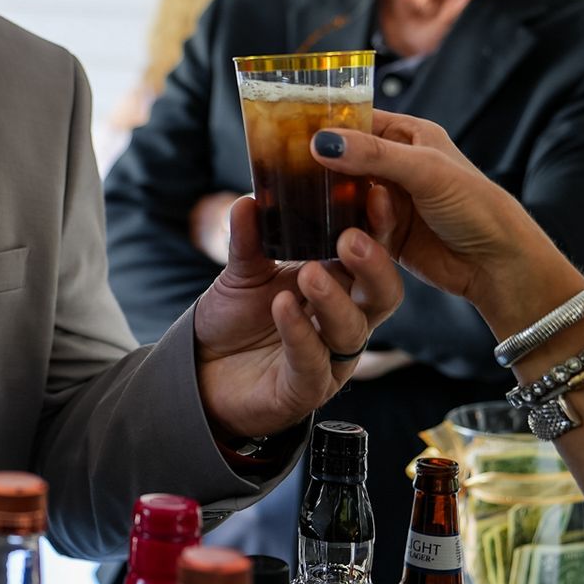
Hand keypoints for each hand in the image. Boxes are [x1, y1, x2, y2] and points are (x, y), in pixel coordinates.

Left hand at [190, 192, 403, 438]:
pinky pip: (312, 362)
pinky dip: (298, 332)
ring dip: (332, 299)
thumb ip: (250, 239)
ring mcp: (329, 359)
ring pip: (352, 330)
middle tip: (351, 239)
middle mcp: (344, 321)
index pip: (370, 255)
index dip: (379, 227)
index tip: (373, 193)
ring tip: (308, 273)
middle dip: (374, 266)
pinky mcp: (305, 389)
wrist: (201, 373)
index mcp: (339, 286)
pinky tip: (283, 306)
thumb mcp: (242, 273)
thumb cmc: (235, 321)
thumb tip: (249, 199)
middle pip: (382, 295)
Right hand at [309, 111, 583, 324]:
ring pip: (345, 194)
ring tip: (311, 206)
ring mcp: (390, 201)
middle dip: (322, 166)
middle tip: (287, 171)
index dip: (327, 125)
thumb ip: (373, 155)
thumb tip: (322, 143)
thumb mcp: (425, 171)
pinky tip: (333, 231)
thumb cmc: (476, 207)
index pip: (358, 120)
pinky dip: (343, 228)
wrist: (498, 266)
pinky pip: (352, 226)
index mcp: (411, 136)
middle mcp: (398, 166)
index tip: (290, 130)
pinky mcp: (385, 234)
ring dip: (333, 202)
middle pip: (346, 159)